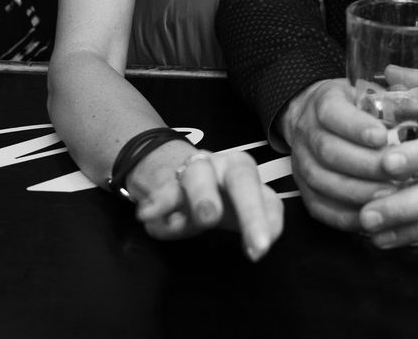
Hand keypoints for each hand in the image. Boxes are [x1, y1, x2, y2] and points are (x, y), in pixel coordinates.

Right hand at [132, 142, 284, 261]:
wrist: (167, 167)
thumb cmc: (212, 196)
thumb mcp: (235, 215)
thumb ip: (249, 229)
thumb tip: (255, 248)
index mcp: (251, 183)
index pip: (268, 200)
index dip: (268, 223)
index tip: (259, 250)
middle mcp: (227, 169)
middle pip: (242, 177)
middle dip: (249, 208)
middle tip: (254, 239)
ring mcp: (196, 169)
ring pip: (200, 174)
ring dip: (204, 196)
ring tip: (206, 218)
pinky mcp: (167, 177)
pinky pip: (164, 188)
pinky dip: (159, 202)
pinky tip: (149, 214)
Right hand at [280, 79, 394, 231]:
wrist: (319, 122)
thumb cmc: (359, 108)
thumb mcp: (376, 89)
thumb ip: (401, 94)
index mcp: (324, 101)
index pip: (334, 113)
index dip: (356, 127)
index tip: (383, 137)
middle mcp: (307, 132)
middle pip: (329, 151)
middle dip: (366, 166)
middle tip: (399, 174)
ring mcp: (301, 163)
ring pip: (323, 181)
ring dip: (359, 192)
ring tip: (392, 198)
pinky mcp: (305, 191)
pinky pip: (321, 208)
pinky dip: (347, 216)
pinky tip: (373, 216)